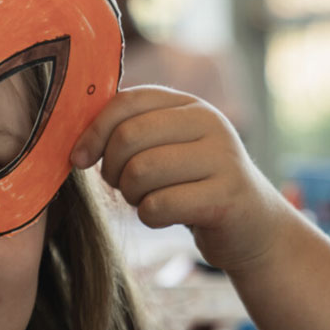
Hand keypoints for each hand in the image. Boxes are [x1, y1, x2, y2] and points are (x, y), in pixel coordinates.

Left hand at [72, 85, 291, 272]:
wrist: (252, 227)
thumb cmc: (192, 188)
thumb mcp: (165, 151)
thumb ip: (130, 135)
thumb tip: (77, 144)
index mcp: (189, 105)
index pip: (126, 102)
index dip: (93, 132)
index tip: (80, 159)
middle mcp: (210, 122)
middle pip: (128, 138)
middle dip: (113, 170)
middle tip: (126, 187)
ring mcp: (222, 158)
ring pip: (140, 172)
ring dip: (133, 196)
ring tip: (150, 200)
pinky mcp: (226, 196)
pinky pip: (159, 205)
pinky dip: (150, 217)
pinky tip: (166, 217)